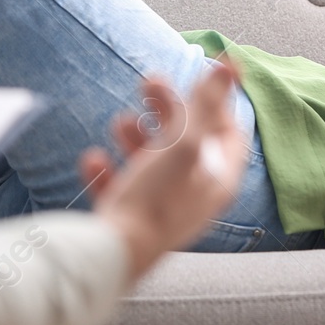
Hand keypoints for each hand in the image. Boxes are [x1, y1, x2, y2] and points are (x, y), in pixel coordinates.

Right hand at [79, 56, 248, 282]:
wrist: (112, 258)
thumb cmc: (154, 200)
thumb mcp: (184, 144)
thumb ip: (205, 104)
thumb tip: (230, 66)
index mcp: (217, 180)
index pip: (229, 134)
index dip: (218, 102)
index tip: (199, 76)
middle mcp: (195, 196)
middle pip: (188, 143)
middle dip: (169, 109)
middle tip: (148, 81)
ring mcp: (162, 210)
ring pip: (153, 164)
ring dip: (136, 137)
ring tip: (120, 122)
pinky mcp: (129, 222)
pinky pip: (119, 189)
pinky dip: (108, 170)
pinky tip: (94, 159)